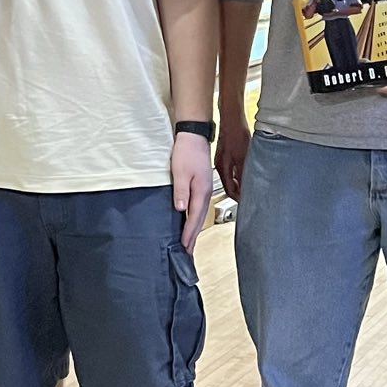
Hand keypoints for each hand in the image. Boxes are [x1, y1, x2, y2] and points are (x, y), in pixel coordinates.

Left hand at [171, 135, 213, 250]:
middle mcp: (206, 192)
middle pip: (200, 219)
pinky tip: (190, 220)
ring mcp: (205, 189)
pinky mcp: (202, 185)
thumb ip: (181, 191)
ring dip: (194, 228)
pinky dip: (195, 217)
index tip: (185, 246)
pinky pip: (199, 205)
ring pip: (200, 213)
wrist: (193, 136)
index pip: (195, 217)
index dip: (189, 233)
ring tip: (189, 241)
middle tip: (188, 251)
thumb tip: (181, 209)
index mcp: (201, 191)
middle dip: (194, 236)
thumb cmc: (186, 151)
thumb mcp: (180, 171)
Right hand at [214, 112, 250, 201]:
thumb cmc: (236, 133)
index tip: (248, 202)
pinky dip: (238, 175)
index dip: (240, 198)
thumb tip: (246, 188)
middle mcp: (221, 166)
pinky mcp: (226, 154)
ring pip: (231, 178)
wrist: (232, 117)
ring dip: (239, 183)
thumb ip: (243, 174)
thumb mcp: (243, 157)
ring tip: (249, 186)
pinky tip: (246, 172)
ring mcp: (222, 160)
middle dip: (240, 192)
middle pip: (230, 186)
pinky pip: (232, 170)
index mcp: (223, 168)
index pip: (230, 191)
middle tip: (249, 196)